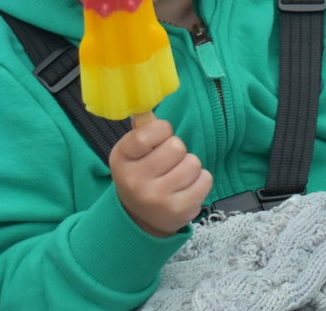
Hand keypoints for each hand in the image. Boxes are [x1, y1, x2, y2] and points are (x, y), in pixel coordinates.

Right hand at [109, 114, 212, 236]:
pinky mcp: (178, 210)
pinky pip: (205, 180)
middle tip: (168, 162)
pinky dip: (200, 181)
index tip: (160, 137)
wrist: (140, 219)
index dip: (161, 130)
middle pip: (176, 146)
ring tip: (177, 176)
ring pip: (192, 163)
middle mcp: (135, 181)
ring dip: (189, 166)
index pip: (146, 133)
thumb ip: (143, 129)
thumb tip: (149, 107)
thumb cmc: (140, 175)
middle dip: (177, 150)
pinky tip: (186, 188)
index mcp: (121, 159)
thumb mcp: (132, 153)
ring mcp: (157, 198)